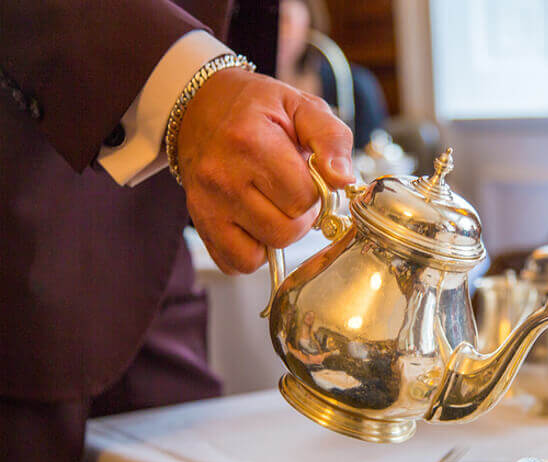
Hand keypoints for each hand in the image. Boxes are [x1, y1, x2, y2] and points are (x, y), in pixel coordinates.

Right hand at [177, 68, 353, 273]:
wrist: (200, 109)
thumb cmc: (257, 110)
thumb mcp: (301, 106)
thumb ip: (331, 139)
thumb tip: (343, 179)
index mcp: (250, 142)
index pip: (304, 197)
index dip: (317, 191)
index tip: (310, 176)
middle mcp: (222, 178)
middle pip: (286, 230)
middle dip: (300, 215)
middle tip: (292, 190)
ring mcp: (207, 206)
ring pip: (264, 252)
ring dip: (279, 233)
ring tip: (273, 203)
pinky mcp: (201, 226)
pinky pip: (237, 263)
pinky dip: (253, 251)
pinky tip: (255, 222)